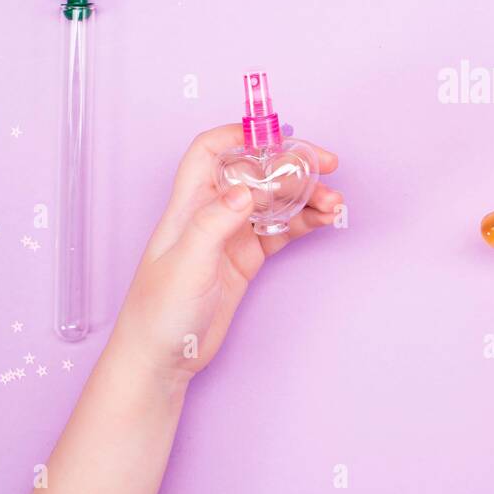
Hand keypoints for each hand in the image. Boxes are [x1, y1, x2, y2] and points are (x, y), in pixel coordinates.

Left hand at [110, 124, 342, 383]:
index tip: (280, 135)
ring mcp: (231, 235)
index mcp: (189, 205)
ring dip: (306, 197)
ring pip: (275, 201)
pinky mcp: (246, 258)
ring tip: (335, 203)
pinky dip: (304, 222)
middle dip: (292, 165)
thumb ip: (214, 223)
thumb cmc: (159, 312)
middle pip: (256, 172)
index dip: (242, 135)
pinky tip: (324, 220)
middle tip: (327, 165)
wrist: (161, 359)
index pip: (211, 151)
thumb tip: (245, 189)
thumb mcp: (187, 265)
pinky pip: (281, 230)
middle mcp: (211, 212)